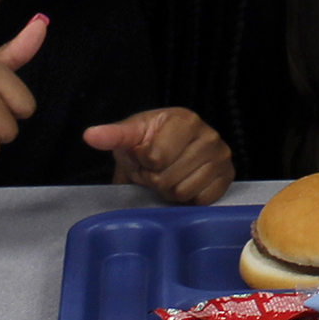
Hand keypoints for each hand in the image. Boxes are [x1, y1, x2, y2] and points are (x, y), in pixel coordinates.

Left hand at [84, 108, 232, 203]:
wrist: (167, 152)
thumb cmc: (148, 142)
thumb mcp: (129, 136)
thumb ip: (112, 136)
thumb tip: (90, 135)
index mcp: (185, 120)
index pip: (156, 157)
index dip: (143, 162)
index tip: (144, 155)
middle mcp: (209, 135)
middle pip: (168, 178)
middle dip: (155, 179)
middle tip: (156, 170)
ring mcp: (221, 157)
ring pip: (183, 192)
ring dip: (170, 190)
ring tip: (170, 175)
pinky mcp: (227, 177)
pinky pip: (201, 200)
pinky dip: (189, 198)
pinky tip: (185, 183)